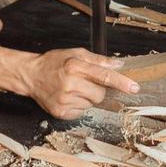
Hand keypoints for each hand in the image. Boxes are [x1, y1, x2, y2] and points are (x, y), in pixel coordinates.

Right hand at [21, 48, 140, 118]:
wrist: (31, 75)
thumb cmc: (54, 63)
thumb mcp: (76, 54)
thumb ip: (98, 60)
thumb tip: (118, 65)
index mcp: (75, 67)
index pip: (104, 76)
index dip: (121, 82)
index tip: (134, 87)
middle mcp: (70, 84)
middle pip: (100, 94)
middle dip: (97, 89)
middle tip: (85, 82)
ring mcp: (65, 100)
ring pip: (91, 104)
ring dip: (87, 97)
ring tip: (73, 89)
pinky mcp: (61, 112)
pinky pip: (82, 112)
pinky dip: (79, 105)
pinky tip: (69, 97)